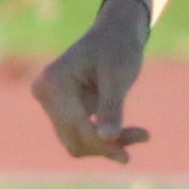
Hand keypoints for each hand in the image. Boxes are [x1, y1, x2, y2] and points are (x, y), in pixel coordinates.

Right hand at [37, 0, 154, 161]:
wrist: (116, 32)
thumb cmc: (118, 46)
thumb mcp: (118, 75)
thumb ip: (111, 107)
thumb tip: (106, 138)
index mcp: (53, 81)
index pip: (75, 124)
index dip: (101, 142)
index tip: (127, 156)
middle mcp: (45, 93)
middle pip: (74, 138)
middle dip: (106, 144)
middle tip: (144, 136)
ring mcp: (51, 104)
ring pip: (79, 142)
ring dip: (108, 144)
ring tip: (142, 134)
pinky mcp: (63, 111)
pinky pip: (83, 136)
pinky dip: (106, 138)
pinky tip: (134, 132)